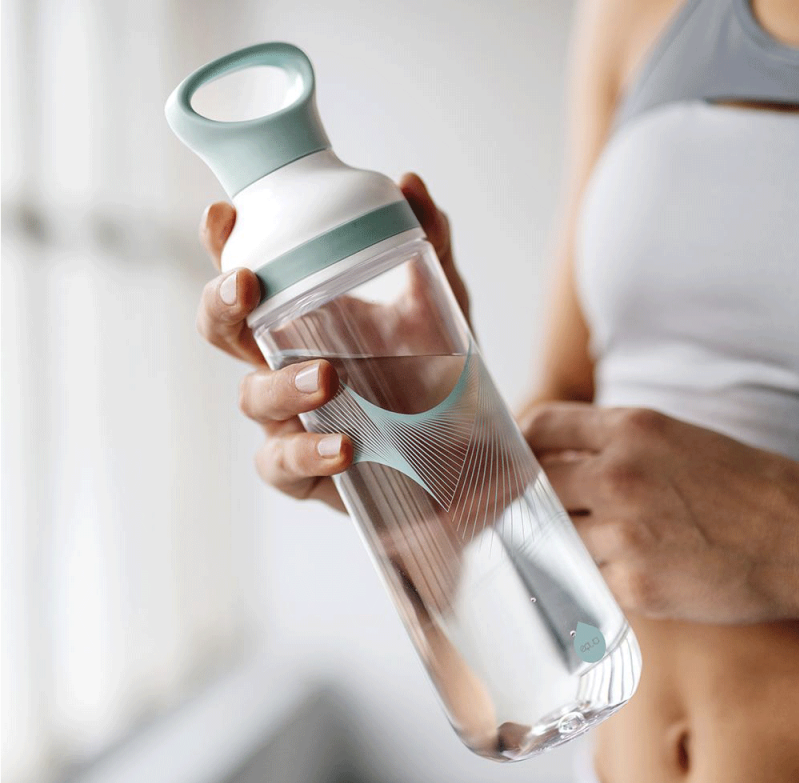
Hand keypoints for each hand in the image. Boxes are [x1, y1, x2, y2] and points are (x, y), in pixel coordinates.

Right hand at [196, 173, 467, 510]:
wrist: (466, 454)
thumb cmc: (436, 374)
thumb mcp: (440, 306)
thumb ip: (429, 246)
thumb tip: (410, 182)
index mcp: (304, 319)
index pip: (249, 278)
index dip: (223, 246)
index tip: (222, 215)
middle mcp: (284, 364)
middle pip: (223, 332)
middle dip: (220, 305)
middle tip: (246, 286)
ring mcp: (289, 419)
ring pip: (251, 398)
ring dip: (280, 384)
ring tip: (326, 377)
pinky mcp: (305, 472)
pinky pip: (283, 465)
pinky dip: (307, 453)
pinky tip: (345, 448)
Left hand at [521, 403, 798, 623]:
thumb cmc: (739, 486)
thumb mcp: (673, 438)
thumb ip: (609, 443)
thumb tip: (549, 458)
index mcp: (632, 429)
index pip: (542, 425)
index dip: (521, 443)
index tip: (516, 459)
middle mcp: (621, 475)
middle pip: (536, 485)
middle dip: (534, 498)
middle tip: (543, 509)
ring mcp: (625, 532)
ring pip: (555, 536)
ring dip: (565, 541)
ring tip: (597, 542)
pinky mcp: (634, 584)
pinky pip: (585, 578)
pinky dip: (593, 576)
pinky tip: (621, 569)